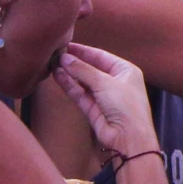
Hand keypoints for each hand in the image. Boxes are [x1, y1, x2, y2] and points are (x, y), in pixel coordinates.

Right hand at [53, 43, 156, 163]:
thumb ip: (83, 70)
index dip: (84, 51)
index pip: (101, 56)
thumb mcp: (105, 82)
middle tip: (56, 54)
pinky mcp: (94, 109)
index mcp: (126, 70)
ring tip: (53, 64)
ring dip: (69, 73)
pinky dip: (69, 85)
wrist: (129, 137)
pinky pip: (79, 93)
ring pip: (83, 81)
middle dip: (74, 62)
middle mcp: (115, 82)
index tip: (66, 45)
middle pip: (91, 68)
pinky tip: (58, 76)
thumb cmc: (127, 106)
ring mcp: (104, 96)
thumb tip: (65, 58)